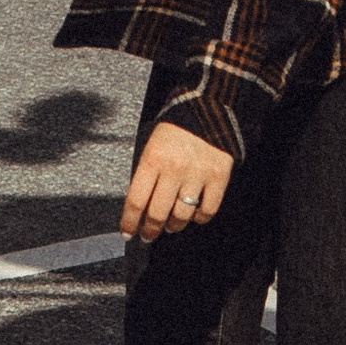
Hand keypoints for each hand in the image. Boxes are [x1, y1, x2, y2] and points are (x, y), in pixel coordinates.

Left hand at [122, 117, 231, 240]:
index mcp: (152, 159)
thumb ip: (146, 173)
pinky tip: (193, 217)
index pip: (136, 201)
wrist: (206, 109)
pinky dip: (198, 219)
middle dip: (149, 230)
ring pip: (181, 216)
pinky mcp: (218, 177)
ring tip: (169, 227)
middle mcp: (174, 169)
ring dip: (173, 226)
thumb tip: (138, 206)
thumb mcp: (151, 144)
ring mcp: (197, 174)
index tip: (127, 233)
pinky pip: (207, 210)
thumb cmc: (174, 129)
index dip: (129, 222)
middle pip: (157, 213)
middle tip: (147, 236)